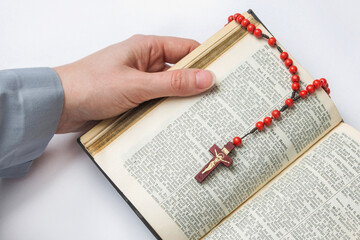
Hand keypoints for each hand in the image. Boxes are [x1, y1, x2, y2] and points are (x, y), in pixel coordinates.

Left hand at [54, 35, 214, 132]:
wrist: (58, 106)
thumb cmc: (91, 86)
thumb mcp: (137, 85)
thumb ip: (172, 82)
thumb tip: (207, 78)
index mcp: (146, 48)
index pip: (186, 49)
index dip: (206, 60)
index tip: (225, 75)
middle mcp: (144, 63)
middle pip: (179, 71)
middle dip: (195, 85)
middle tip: (217, 101)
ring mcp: (138, 82)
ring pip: (168, 90)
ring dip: (179, 101)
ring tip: (201, 115)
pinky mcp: (131, 99)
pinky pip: (155, 103)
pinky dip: (165, 111)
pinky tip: (176, 123)